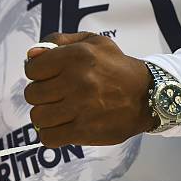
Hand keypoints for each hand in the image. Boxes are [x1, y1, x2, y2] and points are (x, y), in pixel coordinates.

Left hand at [24, 32, 156, 147]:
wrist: (148, 96)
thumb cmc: (115, 68)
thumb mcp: (93, 43)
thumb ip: (59, 42)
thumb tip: (31, 54)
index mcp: (76, 56)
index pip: (32, 69)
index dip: (37, 74)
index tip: (48, 77)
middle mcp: (77, 81)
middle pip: (32, 94)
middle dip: (41, 95)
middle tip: (56, 95)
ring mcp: (80, 107)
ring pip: (38, 117)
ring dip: (45, 116)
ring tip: (59, 112)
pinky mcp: (84, 130)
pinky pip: (48, 137)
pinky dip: (51, 135)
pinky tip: (61, 128)